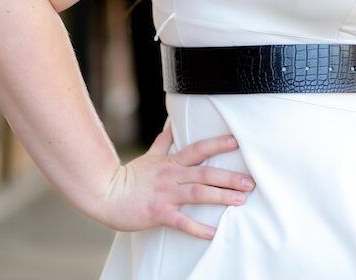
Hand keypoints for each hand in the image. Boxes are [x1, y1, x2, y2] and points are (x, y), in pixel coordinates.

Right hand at [97, 121, 255, 237]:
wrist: (105, 194)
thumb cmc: (131, 176)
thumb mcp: (150, 155)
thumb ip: (164, 140)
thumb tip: (173, 122)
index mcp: (171, 161)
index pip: (198, 149)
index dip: (218, 144)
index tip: (237, 142)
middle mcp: (172, 175)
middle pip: (205, 173)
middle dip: (229, 177)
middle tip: (250, 182)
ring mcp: (166, 194)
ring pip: (198, 193)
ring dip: (221, 197)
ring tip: (241, 201)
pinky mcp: (159, 214)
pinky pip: (181, 221)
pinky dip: (197, 228)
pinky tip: (213, 233)